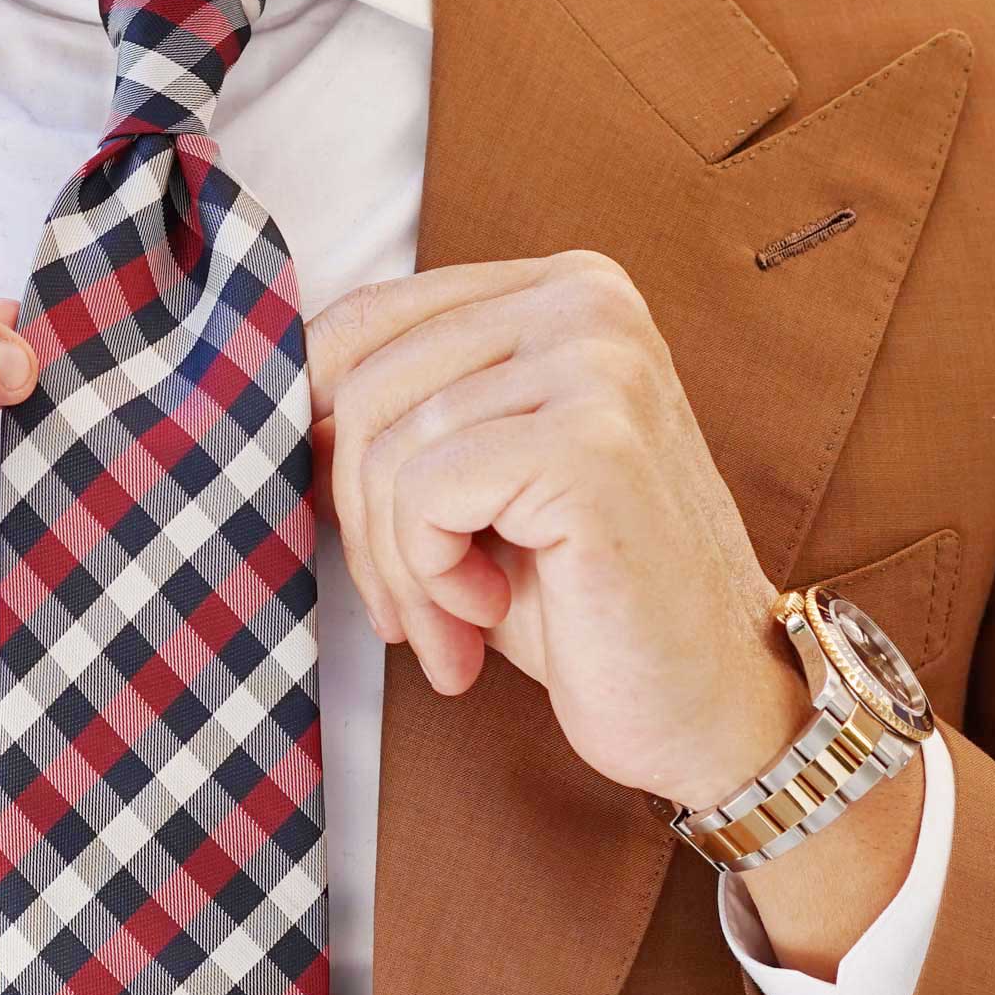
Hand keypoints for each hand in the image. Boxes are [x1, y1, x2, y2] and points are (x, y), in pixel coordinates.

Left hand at [304, 250, 807, 809]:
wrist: (710, 704)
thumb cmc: (587, 604)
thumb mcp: (474, 492)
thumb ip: (396, 425)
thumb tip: (284, 409)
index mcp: (563, 289)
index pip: (367, 323)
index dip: (329, 440)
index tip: (374, 538)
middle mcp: (587, 301)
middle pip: (365, 385)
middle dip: (362, 523)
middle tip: (415, 614)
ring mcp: (598, 364)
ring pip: (386, 447)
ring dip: (398, 570)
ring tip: (455, 630)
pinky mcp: (592, 444)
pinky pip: (424, 495)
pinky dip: (433, 579)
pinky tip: (489, 614)